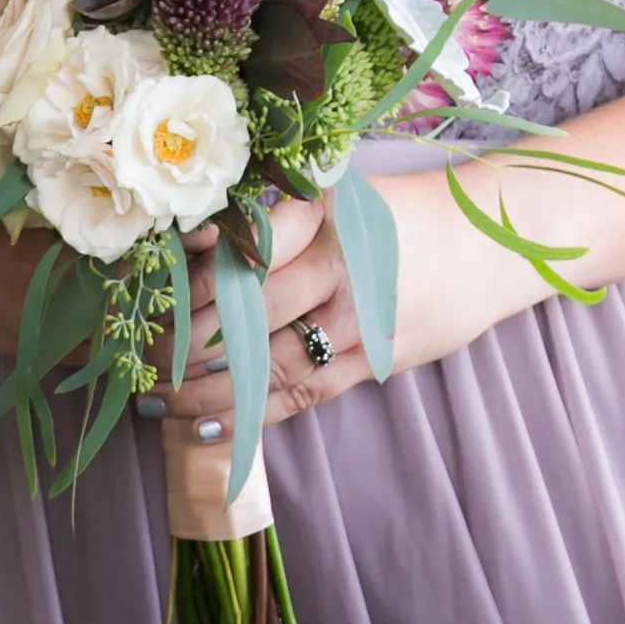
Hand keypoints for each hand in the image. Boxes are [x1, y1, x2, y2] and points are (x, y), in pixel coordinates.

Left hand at [176, 183, 499, 428]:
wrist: (485, 244)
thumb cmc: (397, 216)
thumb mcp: (336, 196)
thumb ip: (271, 220)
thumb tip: (188, 244)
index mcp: (320, 214)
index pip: (238, 253)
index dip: (186, 284)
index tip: (145, 302)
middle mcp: (336, 265)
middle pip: (244, 313)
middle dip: (183, 343)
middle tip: (139, 360)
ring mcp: (358, 319)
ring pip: (267, 362)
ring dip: (207, 390)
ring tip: (161, 401)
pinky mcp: (374, 360)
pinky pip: (303, 393)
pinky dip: (254, 414)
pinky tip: (211, 427)